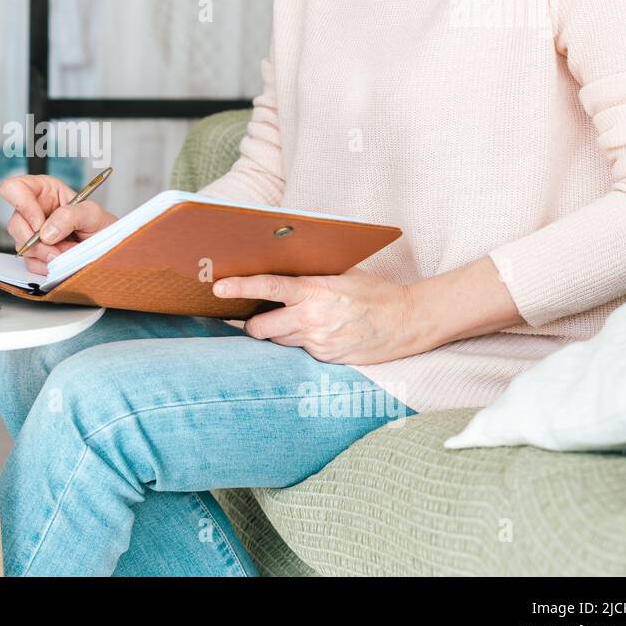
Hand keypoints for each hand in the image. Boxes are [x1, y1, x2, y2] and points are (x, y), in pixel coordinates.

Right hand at [0, 174, 117, 274]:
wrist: (107, 248)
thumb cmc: (101, 224)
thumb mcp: (92, 213)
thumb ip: (70, 216)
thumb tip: (46, 232)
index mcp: (44, 190)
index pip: (14, 188)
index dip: (23, 205)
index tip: (39, 224)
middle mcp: (34, 210)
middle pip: (15, 223)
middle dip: (37, 240)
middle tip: (58, 247)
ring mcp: (32, 233)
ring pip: (21, 246)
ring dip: (47, 254)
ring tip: (69, 251)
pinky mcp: (35, 253)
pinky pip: (30, 262)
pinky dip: (47, 265)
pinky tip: (63, 258)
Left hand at [212, 267, 428, 364]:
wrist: (407, 322)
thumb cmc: (374, 292)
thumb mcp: (341, 274)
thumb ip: (310, 274)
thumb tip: (278, 266)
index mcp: (314, 291)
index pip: (267, 288)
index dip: (239, 287)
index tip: (218, 287)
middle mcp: (312, 319)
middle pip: (260, 327)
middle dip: (253, 322)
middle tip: (257, 315)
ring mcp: (318, 343)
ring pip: (277, 341)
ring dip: (277, 333)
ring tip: (295, 321)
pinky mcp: (325, 359)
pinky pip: (299, 352)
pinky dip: (300, 343)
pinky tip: (319, 333)